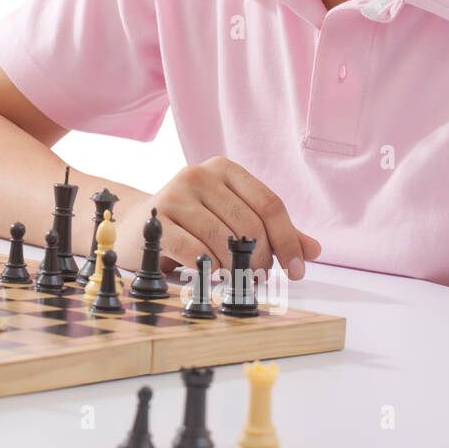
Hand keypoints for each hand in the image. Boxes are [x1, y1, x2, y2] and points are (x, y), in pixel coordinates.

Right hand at [136, 156, 319, 278]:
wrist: (136, 227)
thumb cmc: (191, 224)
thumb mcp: (231, 220)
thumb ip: (271, 231)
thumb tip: (313, 250)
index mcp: (224, 169)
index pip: (269, 204)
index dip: (288, 240)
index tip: (297, 270)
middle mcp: (198, 174)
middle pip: (249, 224)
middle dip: (261, 259)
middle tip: (258, 278)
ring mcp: (174, 195)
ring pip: (224, 240)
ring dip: (234, 268)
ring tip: (231, 276)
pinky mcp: (157, 220)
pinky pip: (196, 252)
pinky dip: (209, 269)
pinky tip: (208, 272)